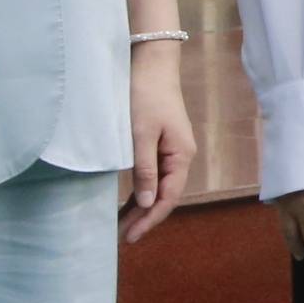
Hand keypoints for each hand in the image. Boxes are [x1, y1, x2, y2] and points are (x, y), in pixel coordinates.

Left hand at [124, 46, 194, 243]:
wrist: (151, 65)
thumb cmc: (145, 97)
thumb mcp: (141, 135)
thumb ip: (145, 169)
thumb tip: (147, 202)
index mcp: (181, 156)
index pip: (168, 197)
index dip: (150, 219)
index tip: (131, 237)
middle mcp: (181, 157)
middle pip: (164, 195)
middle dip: (145, 217)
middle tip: (122, 237)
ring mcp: (172, 151)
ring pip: (158, 187)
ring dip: (142, 206)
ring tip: (122, 225)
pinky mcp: (161, 144)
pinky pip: (153, 175)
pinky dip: (142, 190)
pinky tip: (129, 202)